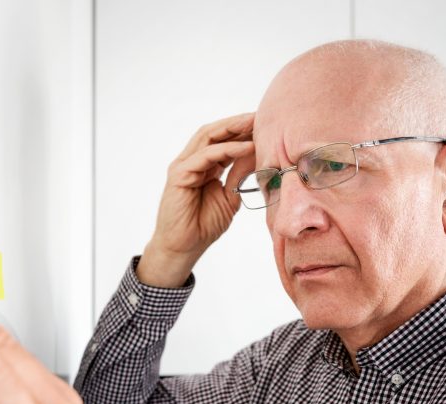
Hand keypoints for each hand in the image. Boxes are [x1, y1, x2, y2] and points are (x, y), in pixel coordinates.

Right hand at [137, 113, 254, 287]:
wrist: (184, 247)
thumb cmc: (203, 225)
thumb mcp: (230, 196)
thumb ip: (240, 174)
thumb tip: (258, 152)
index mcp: (204, 166)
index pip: (223, 140)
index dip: (243, 131)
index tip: (266, 124)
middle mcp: (192, 162)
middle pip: (215, 133)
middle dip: (238, 123)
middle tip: (262, 115)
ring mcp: (183, 167)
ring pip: (208, 138)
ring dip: (233, 129)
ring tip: (255, 123)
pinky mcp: (179, 175)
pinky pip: (205, 156)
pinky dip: (226, 150)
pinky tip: (246, 147)